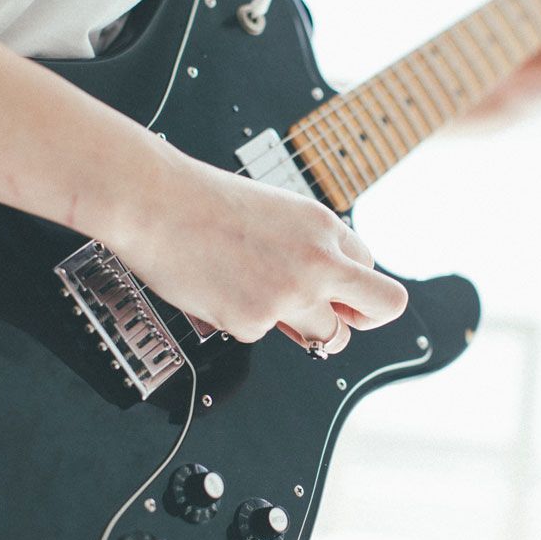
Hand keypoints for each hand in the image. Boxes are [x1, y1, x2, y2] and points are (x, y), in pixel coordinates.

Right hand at [106, 147, 407, 354]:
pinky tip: (220, 289)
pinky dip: (243, 319)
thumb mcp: (280, 211)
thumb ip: (311, 246)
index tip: (337, 294)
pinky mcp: (255, 323)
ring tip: (261, 297)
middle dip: (365, 319)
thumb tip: (330, 287)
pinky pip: (263, 335)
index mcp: (325, 227)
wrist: (156, 203)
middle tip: (339, 319)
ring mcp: (290, 295)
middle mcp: (318, 261)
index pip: (370, 271)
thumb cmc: (206, 202)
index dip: (353, 287)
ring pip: (329, 338)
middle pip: (384, 305)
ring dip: (306, 331)